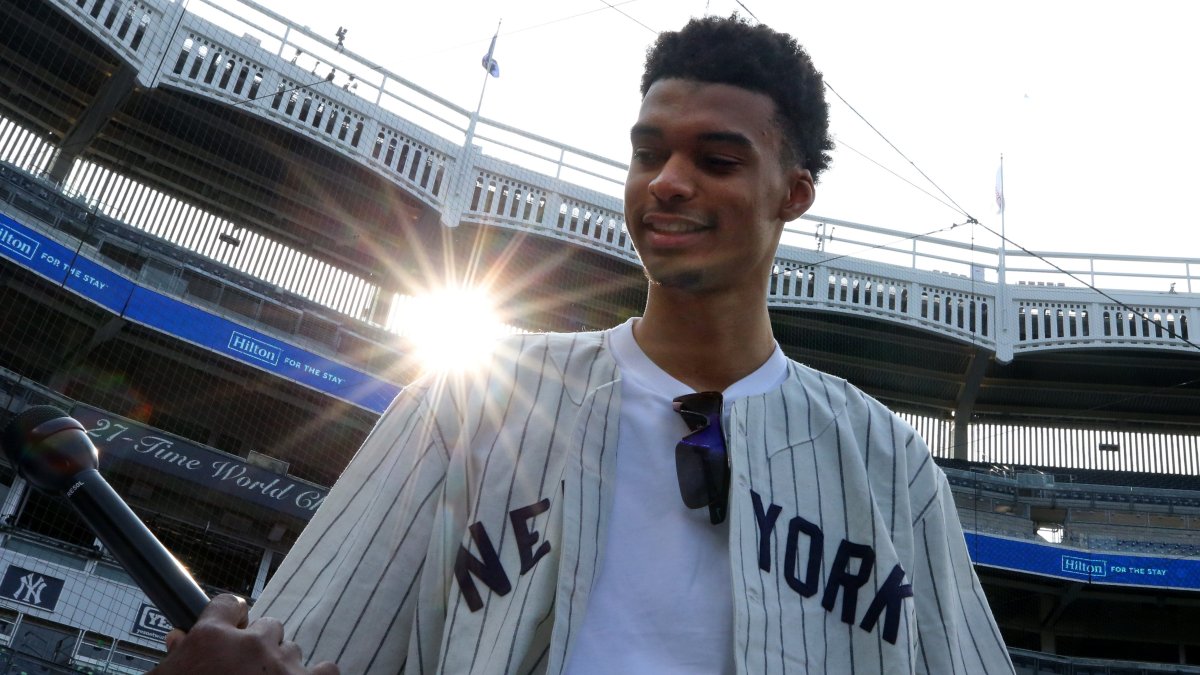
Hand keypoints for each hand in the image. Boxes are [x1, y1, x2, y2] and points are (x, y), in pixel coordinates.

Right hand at [150, 594, 338, 674]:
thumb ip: (177, 657)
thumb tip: (178, 639)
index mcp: (211, 639)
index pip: (228, 605)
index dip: (232, 618)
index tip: (233, 629)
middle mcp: (251, 644)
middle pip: (268, 626)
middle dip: (259, 646)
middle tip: (245, 671)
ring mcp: (281, 666)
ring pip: (291, 649)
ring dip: (281, 665)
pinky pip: (326, 671)